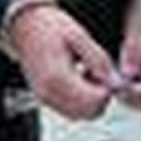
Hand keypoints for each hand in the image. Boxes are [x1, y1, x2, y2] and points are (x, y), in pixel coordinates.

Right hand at [4, 1, 115, 120]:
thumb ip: (98, 60)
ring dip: (91, 99)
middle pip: (89, 112)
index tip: (105, 69)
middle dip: (101, 95)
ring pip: (81, 114)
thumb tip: (116, 81)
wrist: (24, 25)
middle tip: (97, 71)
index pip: (95, 100)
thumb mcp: (79, 36)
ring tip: (87, 72)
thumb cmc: (49, 26)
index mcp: (57, 78)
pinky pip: (70, 110)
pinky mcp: (44, 98)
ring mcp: (44, 98)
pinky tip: (78, 78)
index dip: (107, 87)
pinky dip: (80, 100)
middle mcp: (49, 93)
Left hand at [115, 0, 140, 111]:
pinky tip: (110, 79)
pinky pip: (139, 91)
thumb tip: (127, 74)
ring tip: (109, 84)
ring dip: (131, 97)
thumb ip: (133, 48)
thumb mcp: (139, 20)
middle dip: (138, 99)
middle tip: (114, 89)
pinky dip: (126, 89)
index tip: (126, 90)